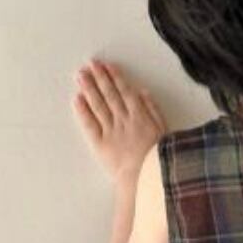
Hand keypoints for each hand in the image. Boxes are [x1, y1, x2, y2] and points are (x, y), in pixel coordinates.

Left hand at [72, 59, 166, 182]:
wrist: (147, 178)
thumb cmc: (160, 160)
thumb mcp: (166, 133)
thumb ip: (154, 111)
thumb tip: (143, 92)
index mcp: (140, 116)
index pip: (125, 92)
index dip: (115, 77)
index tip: (108, 66)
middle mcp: (123, 120)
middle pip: (109, 95)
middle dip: (100, 78)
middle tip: (91, 64)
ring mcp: (110, 131)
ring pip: (98, 105)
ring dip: (89, 88)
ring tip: (80, 75)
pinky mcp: (100, 144)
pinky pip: (89, 124)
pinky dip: (83, 111)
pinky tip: (77, 99)